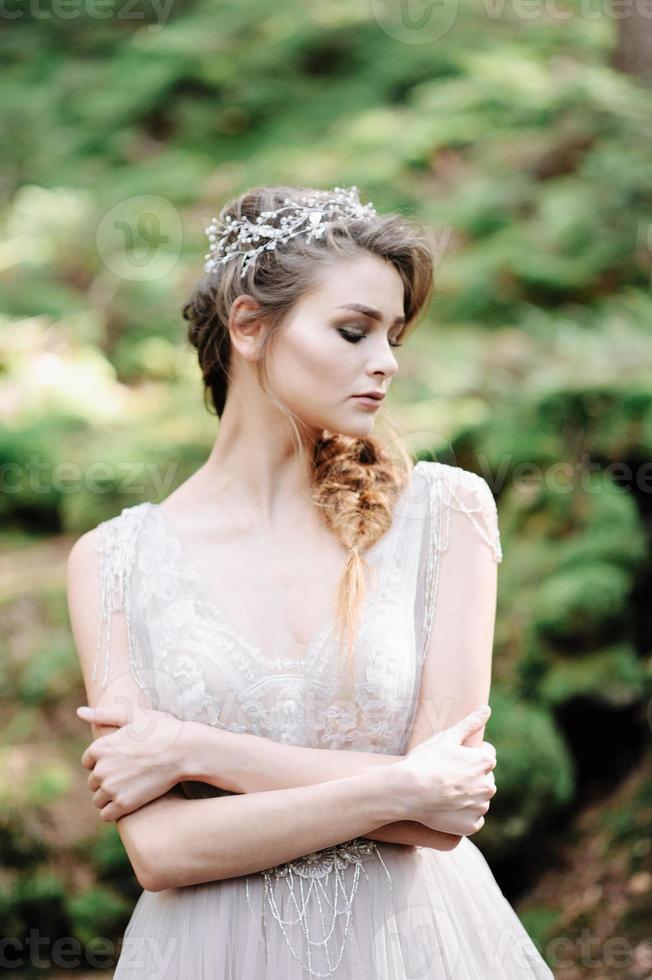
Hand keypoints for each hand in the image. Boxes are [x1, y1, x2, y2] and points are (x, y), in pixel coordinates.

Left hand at [76, 703, 186, 820]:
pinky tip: (130, 801)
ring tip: (131, 787)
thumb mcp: (134, 716)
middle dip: (107, 779)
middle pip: (93, 781)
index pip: (88, 761)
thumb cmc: (162, 729)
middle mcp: (101, 768)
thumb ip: (104, 715)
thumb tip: (80, 711)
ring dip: (110, 796)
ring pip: (99, 799)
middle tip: (130, 773)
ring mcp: (112, 788)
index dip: (104, 761)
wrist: (184, 750)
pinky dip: (115, 811)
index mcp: (100, 747)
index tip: (122, 760)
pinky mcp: (124, 804)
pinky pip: (106, 815)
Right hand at [394, 706, 496, 836]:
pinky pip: (473, 819)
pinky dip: (463, 815)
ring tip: (444, 792)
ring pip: (479, 799)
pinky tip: (447, 808)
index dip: (469, 755)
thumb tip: (487, 709)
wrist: (408, 792)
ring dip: (468, 796)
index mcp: (484, 762)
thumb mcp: (446, 737)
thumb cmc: (425, 761)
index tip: (453, 759)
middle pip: (484, 778)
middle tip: (447, 776)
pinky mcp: (471, 826)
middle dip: (470, 776)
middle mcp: (488, 785)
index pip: (486, 755)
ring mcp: (480, 807)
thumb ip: (469, 723)